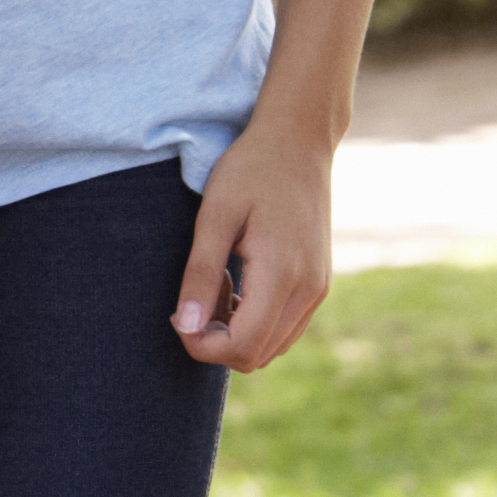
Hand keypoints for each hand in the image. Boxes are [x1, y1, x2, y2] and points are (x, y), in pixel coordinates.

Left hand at [174, 107, 335, 372]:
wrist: (299, 141)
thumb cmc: (251, 170)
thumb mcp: (215, 216)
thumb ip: (200, 274)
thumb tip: (184, 327)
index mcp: (282, 274)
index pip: (242, 347)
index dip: (201, 345)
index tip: (177, 314)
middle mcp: (308, 290)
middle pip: (256, 356)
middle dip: (215, 341)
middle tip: (192, 297)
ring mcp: (318, 289)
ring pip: (272, 347)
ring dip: (235, 333)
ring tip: (214, 286)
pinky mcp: (318, 283)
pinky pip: (284, 328)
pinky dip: (255, 323)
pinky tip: (235, 285)